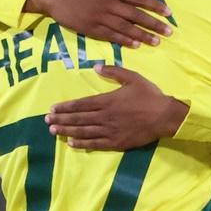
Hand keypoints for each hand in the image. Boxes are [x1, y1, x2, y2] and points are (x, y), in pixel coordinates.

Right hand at [26, 0, 172, 47]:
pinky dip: (125, 41)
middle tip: (169, 32)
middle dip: (154, 24)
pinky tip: (136, 45)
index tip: (168, 13)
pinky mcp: (92, 29)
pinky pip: (112, 36)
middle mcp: (110, 4)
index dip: (155, 5)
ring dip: (143, 36)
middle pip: (137, 15)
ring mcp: (101, 17)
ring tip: (156, 42)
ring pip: (126, 28)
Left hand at [46, 65, 188, 149]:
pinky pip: (95, 144)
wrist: (164, 116)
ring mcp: (110, 131)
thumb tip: (97, 66)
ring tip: (54, 131)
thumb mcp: (133, 77)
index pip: (81, 104)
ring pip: (84, 131)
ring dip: (67, 131)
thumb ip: (114, 71)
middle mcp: (105, 116)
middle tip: (47, 121)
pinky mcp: (117, 142)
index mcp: (107, 100)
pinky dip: (82, 144)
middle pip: (78, 119)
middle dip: (61, 120)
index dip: (65, 107)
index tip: (53, 109)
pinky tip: (71, 143)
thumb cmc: (149, 96)